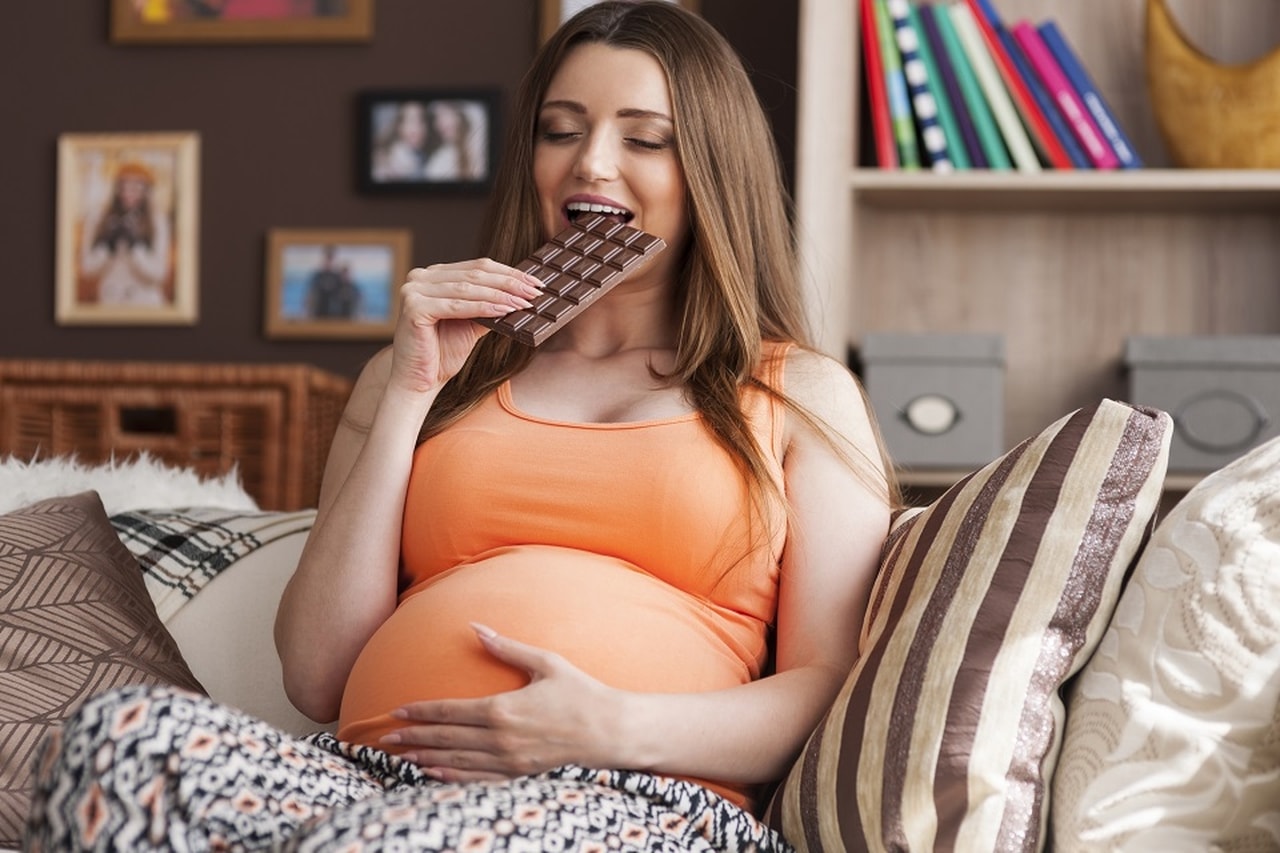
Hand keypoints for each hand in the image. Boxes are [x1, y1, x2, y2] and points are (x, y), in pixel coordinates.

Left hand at [381, 624, 622, 781]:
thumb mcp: (545, 662)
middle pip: (446, 739)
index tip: (396, 711)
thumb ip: (506, 647)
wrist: (610, 730)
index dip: (420, 712)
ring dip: (426, 759)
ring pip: (457, 762)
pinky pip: (477, 781)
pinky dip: (452, 779)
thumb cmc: (580, 692)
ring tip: (401, 757)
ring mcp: (509, 762)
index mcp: (503, 709)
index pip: (449, 712)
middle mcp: (500, 739)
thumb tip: (476, 628)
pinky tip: (435, 776)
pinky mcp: (519, 775)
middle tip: (385, 738)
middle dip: (413, 738)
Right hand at [389, 260, 543, 394]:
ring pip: (468, 289)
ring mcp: (413, 290)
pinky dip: (483, 308)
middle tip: (535, 291)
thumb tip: (522, 295)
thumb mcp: (472, 324)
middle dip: (509, 283)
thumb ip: (490, 306)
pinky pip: (457, 306)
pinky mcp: (413, 307)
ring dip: (501, 295)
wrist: (419, 382)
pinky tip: (505, 311)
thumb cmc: (443, 354)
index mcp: (433, 276)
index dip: (509, 273)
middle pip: (474, 275)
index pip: (477, 267)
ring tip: (525, 303)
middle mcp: (420, 277)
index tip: (535, 283)